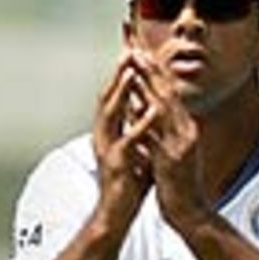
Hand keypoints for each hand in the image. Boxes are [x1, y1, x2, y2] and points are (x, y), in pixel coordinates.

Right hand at [92, 53, 154, 221]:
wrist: (117, 214)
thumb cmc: (128, 184)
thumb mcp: (136, 151)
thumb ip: (139, 132)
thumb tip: (145, 114)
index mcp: (110, 131)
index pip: (116, 95)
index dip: (123, 73)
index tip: (132, 49)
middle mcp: (105, 134)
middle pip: (109, 96)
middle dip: (119, 71)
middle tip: (128, 46)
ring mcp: (109, 147)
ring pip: (112, 111)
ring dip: (123, 88)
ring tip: (132, 67)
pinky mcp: (119, 163)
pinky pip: (130, 139)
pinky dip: (142, 123)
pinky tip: (153, 109)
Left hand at [128, 48, 211, 231]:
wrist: (191, 212)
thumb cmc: (179, 184)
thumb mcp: (173, 149)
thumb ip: (161, 128)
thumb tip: (146, 106)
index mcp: (187, 128)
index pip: (170, 94)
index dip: (155, 72)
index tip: (141, 53)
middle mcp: (187, 132)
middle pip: (167, 94)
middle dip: (150, 70)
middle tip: (135, 49)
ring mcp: (181, 145)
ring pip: (162, 109)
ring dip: (147, 86)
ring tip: (133, 67)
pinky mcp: (172, 160)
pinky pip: (156, 134)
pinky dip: (145, 118)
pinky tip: (135, 104)